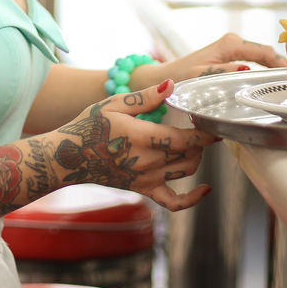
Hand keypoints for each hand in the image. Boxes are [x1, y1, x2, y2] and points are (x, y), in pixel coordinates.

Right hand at [52, 80, 216, 211]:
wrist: (70, 158)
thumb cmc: (90, 126)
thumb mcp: (115, 104)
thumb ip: (145, 97)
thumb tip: (171, 85)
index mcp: (143, 138)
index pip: (186, 139)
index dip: (205, 133)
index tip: (216, 123)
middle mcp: (149, 162)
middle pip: (190, 154)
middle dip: (200, 141)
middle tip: (199, 126)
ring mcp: (148, 179)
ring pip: (186, 170)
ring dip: (195, 157)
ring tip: (191, 143)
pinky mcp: (144, 190)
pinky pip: (174, 202)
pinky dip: (192, 199)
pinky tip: (205, 190)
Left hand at [136, 33, 285, 87]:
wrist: (167, 76)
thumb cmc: (181, 77)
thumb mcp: (201, 76)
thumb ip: (223, 72)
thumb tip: (246, 69)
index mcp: (230, 45)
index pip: (263, 52)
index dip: (281, 63)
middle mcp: (234, 42)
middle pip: (267, 53)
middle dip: (283, 65)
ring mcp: (234, 47)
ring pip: (263, 56)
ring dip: (276, 67)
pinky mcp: (232, 53)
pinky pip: (257, 59)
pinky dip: (267, 68)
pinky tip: (275, 81)